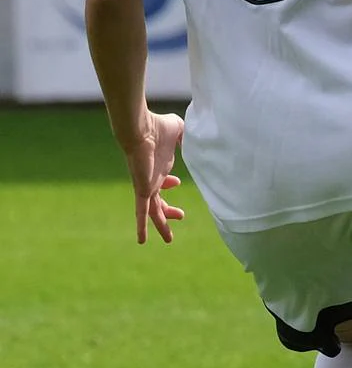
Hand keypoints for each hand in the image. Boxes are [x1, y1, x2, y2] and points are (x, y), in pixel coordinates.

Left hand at [121, 110, 185, 244]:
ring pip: (153, 211)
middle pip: (158, 200)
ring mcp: (145, 186)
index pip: (161, 181)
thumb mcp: (179, 130)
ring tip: (169, 239)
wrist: (140, 128)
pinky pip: (141, 212)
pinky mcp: (142, 190)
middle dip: (167, 210)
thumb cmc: (157, 126)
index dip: (169, 184)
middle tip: (181, 215)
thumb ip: (185, 136)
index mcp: (158, 167)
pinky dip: (141, 226)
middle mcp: (151, 179)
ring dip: (161, 224)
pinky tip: (141, 241)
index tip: (177, 182)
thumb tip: (197, 137)